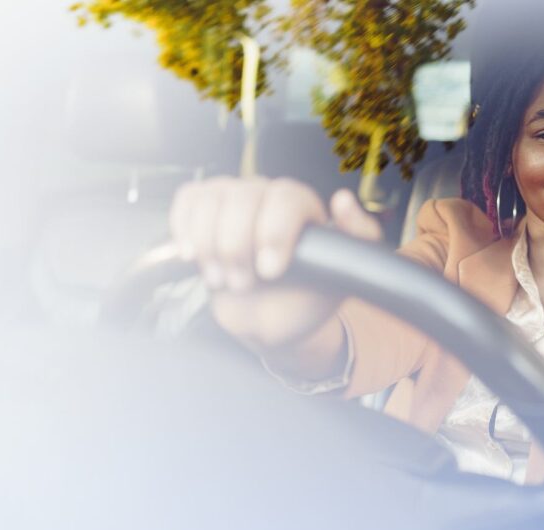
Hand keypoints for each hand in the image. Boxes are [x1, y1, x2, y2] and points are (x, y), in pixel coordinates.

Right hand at [169, 177, 381, 350]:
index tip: (270, 271)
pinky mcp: (205, 210)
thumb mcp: (342, 278)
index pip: (286, 197)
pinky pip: (188, 199)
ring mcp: (234, 200)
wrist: (272, 320)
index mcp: (302, 207)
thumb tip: (344, 200)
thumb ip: (359, 240)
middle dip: (237, 247)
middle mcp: (267, 196)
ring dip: (209, 245)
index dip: (274, 232)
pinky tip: (192, 255)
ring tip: (222, 278)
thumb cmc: (307, 297)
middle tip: (245, 283)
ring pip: (211, 198)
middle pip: (243, 196)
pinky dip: (184, 227)